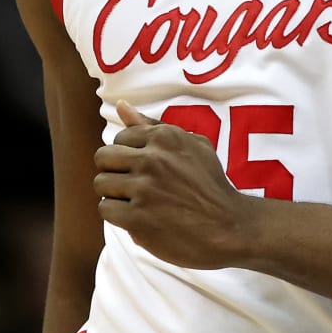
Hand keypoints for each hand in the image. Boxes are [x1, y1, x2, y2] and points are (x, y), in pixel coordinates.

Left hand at [94, 101, 258, 269]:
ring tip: (136, 202)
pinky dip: (118, 215)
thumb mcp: (192, 145)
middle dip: (114, 172)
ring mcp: (144, 189)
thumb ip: (152, 126)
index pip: (119, 139)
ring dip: (115, 195)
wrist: (230, 227)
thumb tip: (121, 105)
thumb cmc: (210, 185)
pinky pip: (106, 208)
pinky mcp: (138, 218)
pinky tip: (138, 218)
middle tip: (134, 186)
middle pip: (102, 158)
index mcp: (164, 137)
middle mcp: (152, 159)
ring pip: (101, 184)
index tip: (146, 170)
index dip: (129, 156)